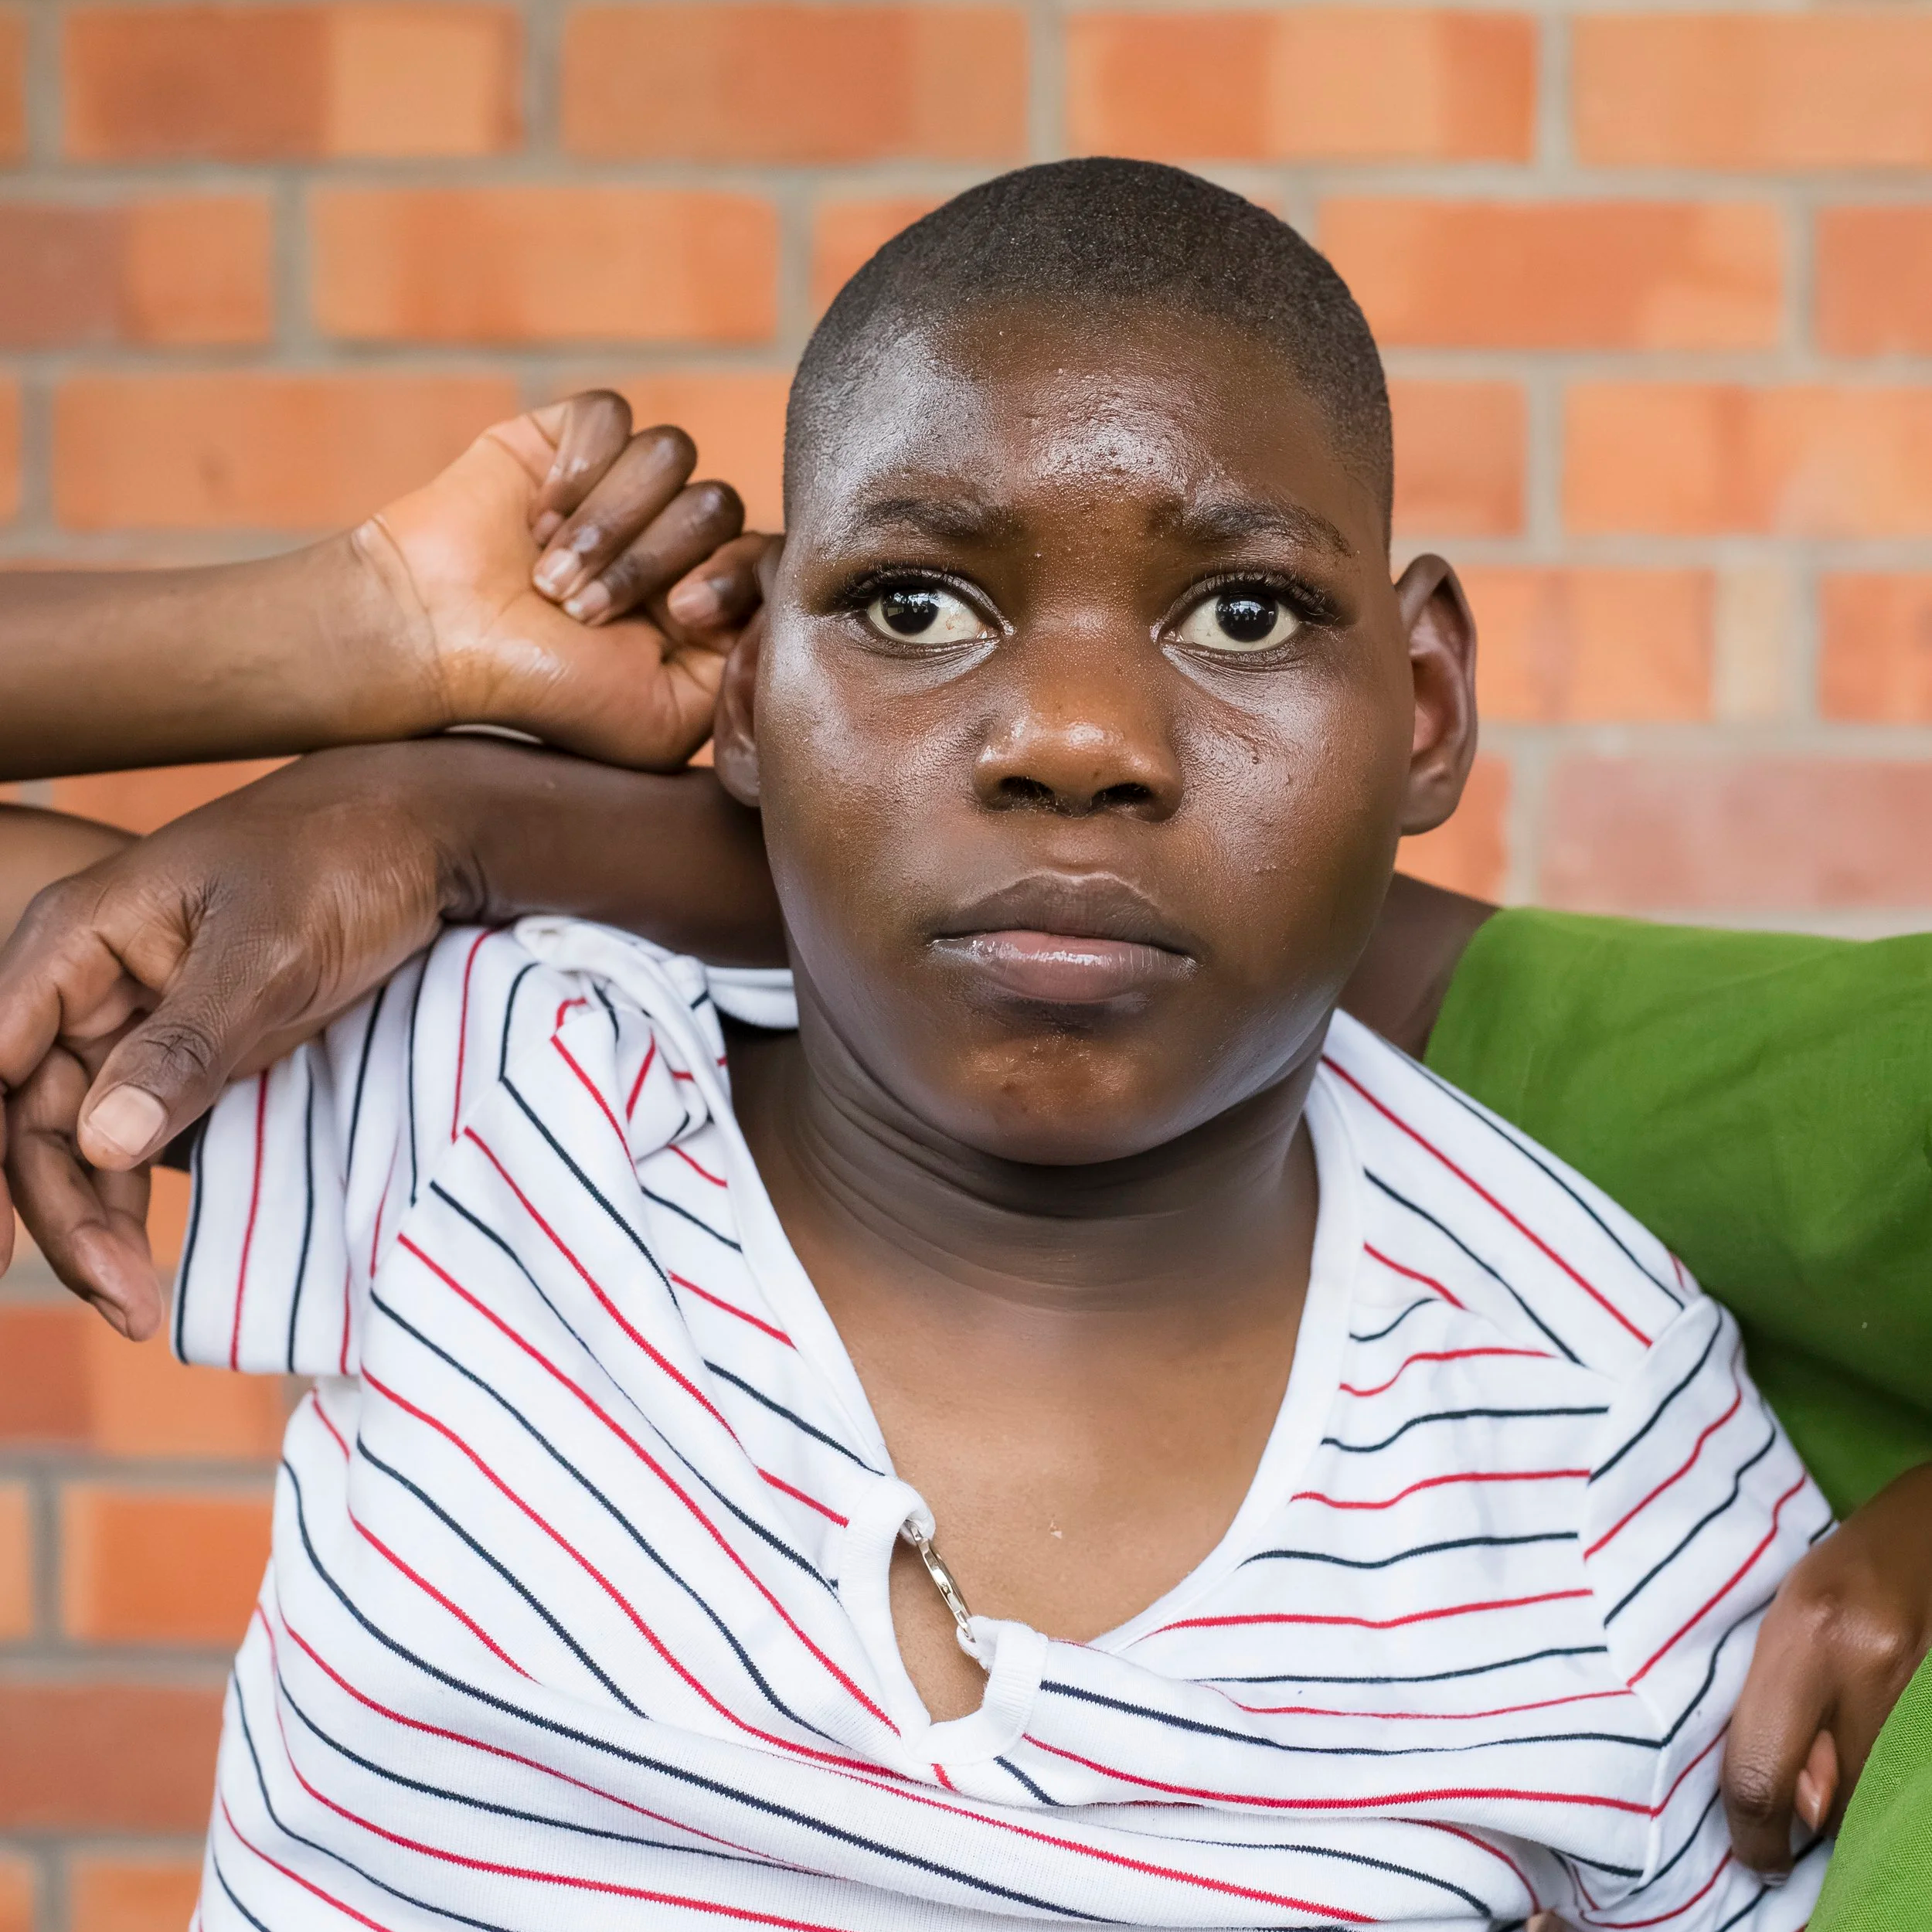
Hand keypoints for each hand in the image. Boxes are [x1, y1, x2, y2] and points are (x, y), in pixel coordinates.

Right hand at [0, 740, 780, 1337]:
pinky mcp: (188, 1049)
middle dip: (66, 1214)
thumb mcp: (272, 952)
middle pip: (33, 1119)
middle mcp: (87, 984)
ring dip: (98, 1221)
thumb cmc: (341, 866)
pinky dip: (139, 1194)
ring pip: (82, 1140)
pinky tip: (150, 1260)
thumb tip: (103, 1144)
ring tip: (138, 1305)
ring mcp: (135, 1021)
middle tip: (125, 1298)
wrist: (419, 839)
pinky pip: (140, 1133)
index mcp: (76, 941)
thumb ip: (188, 1043)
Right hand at [358, 389, 771, 767]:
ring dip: (607, 521)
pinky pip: (613, 416)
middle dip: (650, 560)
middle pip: (718, 505)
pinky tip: (537, 514)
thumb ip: (741, 675)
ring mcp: (621, 485)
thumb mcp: (666, 722)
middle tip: (583, 608)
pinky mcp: (568, 439)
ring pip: (671, 456)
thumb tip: (776, 616)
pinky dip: (578, 468)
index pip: (766, 556)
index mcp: (700, 601)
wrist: (436, 643)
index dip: (733, 576)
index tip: (679, 613)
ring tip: (550, 572)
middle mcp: (669, 539)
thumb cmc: (546, 694)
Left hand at [1723, 1460, 1931, 1869]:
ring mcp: (1916, 1685)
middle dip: (1805, 1820)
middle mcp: (1865, 1665)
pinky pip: (1908, 1772)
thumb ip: (1773, 1698)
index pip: (1762, 1770)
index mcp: (1804, 1635)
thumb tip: (1791, 1805)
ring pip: (1874, 1796)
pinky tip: (1865, 1758)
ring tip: (1828, 1767)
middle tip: (1786, 1816)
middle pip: (1832, 1801)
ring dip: (1849, 1802)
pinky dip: (1884, 1781)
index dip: (1753, 1832)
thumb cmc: (1840, 1563)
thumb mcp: (1782, 1611)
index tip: (1753, 1850)